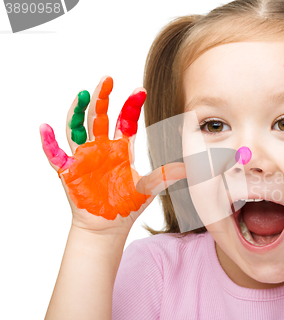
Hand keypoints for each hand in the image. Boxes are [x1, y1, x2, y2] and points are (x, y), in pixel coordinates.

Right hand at [40, 76, 185, 232]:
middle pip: (99, 117)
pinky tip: (45, 127)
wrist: (110, 226)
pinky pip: (55, 154)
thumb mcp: (149, 188)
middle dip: (103, 97)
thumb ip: (165, 175)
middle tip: (107, 78)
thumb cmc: (127, 205)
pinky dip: (48, 142)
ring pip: (77, 128)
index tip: (140, 90)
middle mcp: (101, 148)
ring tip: (82, 95)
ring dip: (77, 111)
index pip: (126, 121)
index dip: (132, 105)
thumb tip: (188, 166)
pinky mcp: (69, 171)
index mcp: (121, 149)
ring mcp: (84, 157)